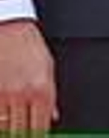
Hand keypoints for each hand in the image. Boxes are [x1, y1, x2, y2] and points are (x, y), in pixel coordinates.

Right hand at [0, 20, 55, 135]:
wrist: (9, 30)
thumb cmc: (30, 47)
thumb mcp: (48, 69)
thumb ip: (51, 96)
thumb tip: (53, 116)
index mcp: (43, 90)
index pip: (41, 125)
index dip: (39, 136)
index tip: (38, 137)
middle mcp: (23, 95)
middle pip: (22, 130)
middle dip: (23, 136)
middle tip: (25, 136)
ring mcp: (5, 95)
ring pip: (5, 127)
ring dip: (10, 131)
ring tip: (14, 132)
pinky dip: (0, 122)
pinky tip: (4, 123)